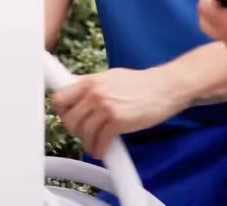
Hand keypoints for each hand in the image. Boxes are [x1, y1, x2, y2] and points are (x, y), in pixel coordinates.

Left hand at [50, 67, 185, 157]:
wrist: (166, 87)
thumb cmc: (142, 83)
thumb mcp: (112, 77)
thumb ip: (94, 87)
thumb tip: (79, 97)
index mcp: (91, 80)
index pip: (60, 98)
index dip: (62, 112)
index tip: (68, 118)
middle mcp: (95, 92)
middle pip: (69, 119)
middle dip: (75, 130)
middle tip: (84, 133)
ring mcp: (105, 106)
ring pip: (83, 133)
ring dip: (88, 143)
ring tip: (94, 144)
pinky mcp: (117, 121)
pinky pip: (100, 141)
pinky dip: (100, 149)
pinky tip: (103, 149)